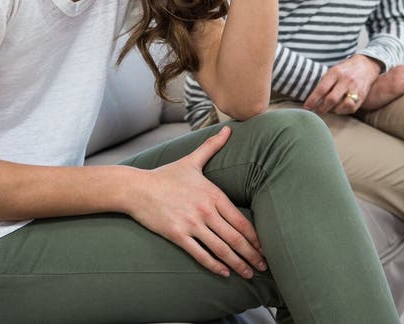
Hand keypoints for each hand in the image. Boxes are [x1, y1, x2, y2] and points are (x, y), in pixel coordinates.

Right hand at [127, 126, 266, 278]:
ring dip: (237, 264)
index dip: (255, 237)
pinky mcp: (177, 235)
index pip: (240, 220)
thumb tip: (229, 129)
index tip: (265, 249)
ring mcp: (191, 223)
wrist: (138, 187)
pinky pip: (200, 254)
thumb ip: (212, 146)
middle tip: (263, 267)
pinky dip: (214, 266)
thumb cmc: (166, 175)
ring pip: (221, 248)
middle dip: (251, 254)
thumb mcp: (192, 160)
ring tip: (248, 274)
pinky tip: (224, 273)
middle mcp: (205, 209)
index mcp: (212, 193)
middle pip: (234, 237)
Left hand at [304, 55, 381, 115]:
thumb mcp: (333, 71)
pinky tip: (339, 108)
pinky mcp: (362, 96)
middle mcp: (345, 81)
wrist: (365, 66)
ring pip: (342, 106)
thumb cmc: (345, 70)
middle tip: (317, 112)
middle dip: (322, 108)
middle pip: (332, 99)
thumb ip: (324, 83)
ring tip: (329, 109)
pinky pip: (351, 108)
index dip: (313, 100)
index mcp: (335, 73)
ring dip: (333, 110)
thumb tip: (313, 99)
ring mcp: (354, 89)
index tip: (306, 107)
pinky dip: (343, 111)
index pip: (321, 89)